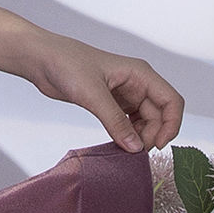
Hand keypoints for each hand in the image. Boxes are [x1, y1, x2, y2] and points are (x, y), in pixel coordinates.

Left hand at [26, 33, 183, 152]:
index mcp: (140, 74)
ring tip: (126, 151)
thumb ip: (114, 122)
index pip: (171, 101)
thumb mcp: (92, 94)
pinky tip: (118, 144)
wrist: (41, 59)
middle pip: (159, 115)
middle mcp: (137, 84)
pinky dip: (127, 135)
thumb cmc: (66, 64)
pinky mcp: (111, 103)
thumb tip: (135, 148)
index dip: (171, 124)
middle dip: (152, 135)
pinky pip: (128, 123)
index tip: (158, 144)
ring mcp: (124, 94)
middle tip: (134, 153)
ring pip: (145, 121)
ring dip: (140, 137)